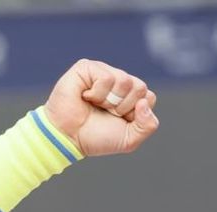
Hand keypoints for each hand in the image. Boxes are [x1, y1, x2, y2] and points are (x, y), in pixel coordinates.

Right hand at [43, 59, 159, 157]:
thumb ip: (148, 125)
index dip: (135, 114)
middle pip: (140, 87)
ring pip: (125, 80)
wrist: (68, 138)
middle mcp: (118, 81)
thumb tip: (144, 102)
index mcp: (130, 96)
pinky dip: (97, 94)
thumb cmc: (96, 137)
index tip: (119, 120)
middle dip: (124, 107)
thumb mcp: (130, 139)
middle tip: (106, 113)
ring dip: (110, 101)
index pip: (148, 97)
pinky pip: (106, 77)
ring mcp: (103, 72)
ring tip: (95, 104)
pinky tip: (85, 97)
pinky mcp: (87, 67)